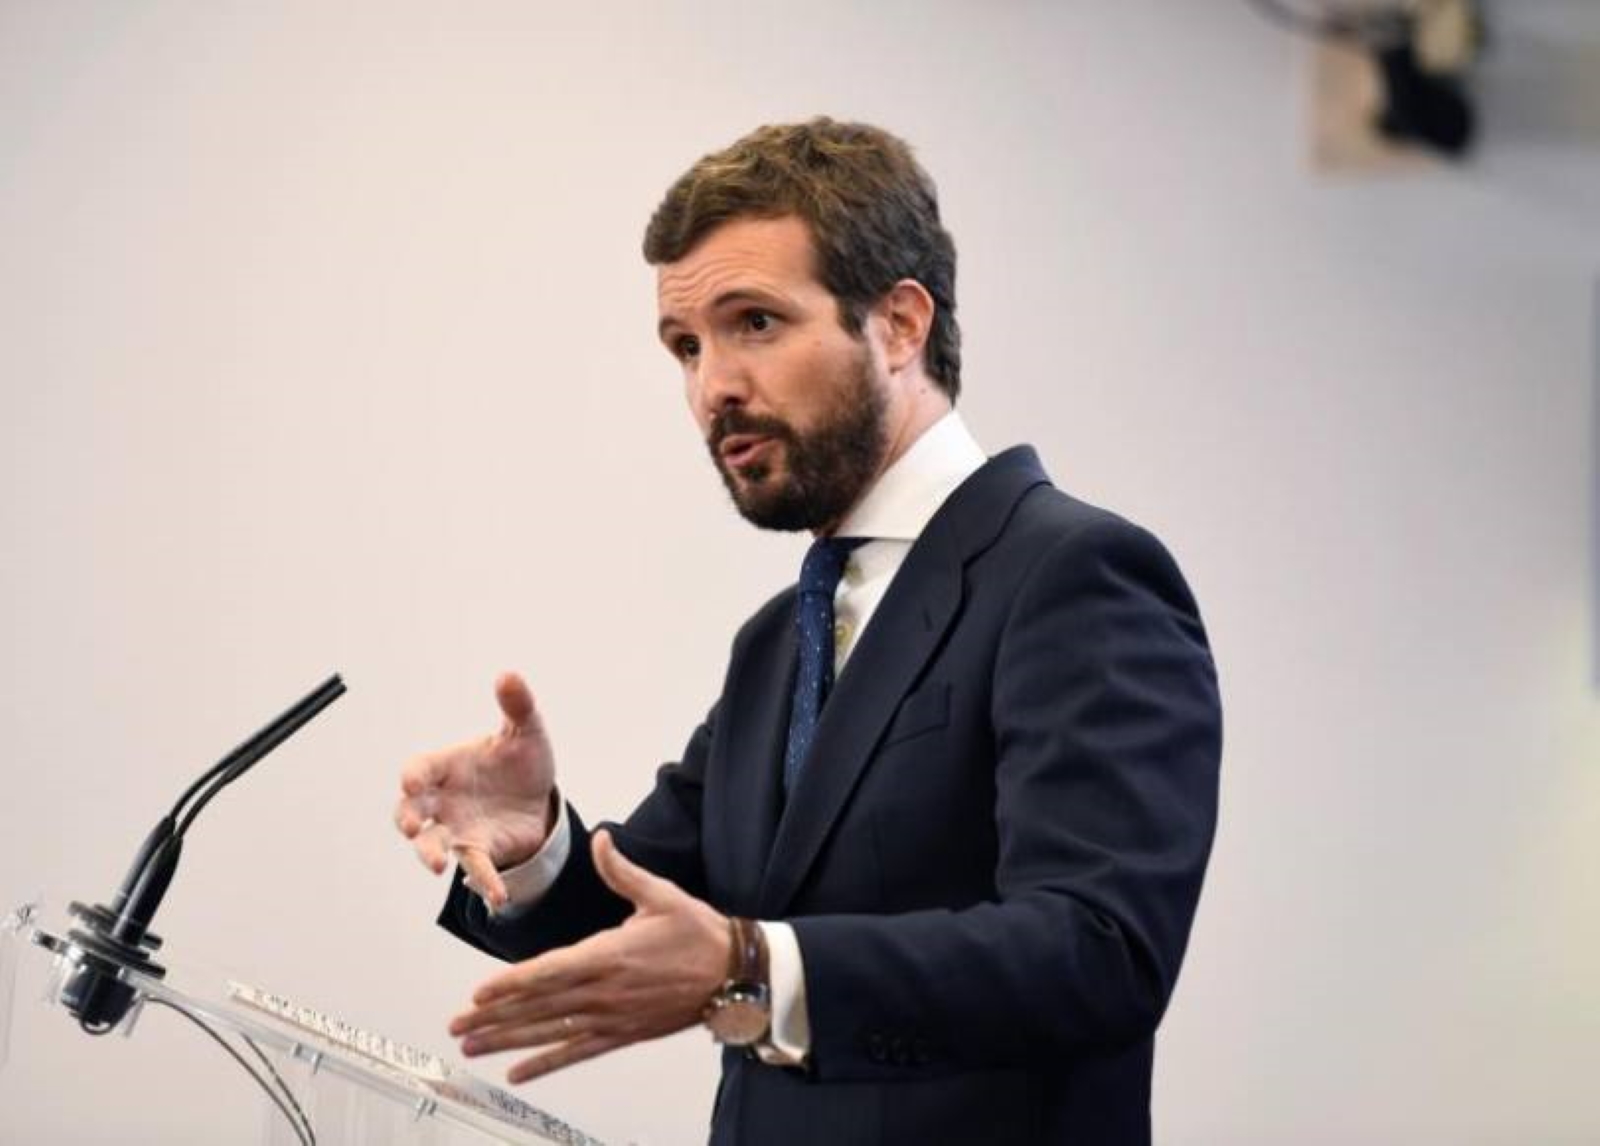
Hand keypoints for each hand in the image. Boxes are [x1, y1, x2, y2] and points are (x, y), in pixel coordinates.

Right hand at [395, 672, 555, 908]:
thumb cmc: (520, 761)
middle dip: (407, 818)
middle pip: (411, 810)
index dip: (413, 774)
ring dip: (428, 854)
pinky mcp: (479, 852)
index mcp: (447, 766)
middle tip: (412, 826)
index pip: (420, 768)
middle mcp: (443, 800)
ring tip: (436, 865)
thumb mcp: (526, 731)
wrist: (539, 799)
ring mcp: (456, 829)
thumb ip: (517, 706)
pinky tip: (497, 895)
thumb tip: (509, 675)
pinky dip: (484, 882)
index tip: (412, 779)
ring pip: (432, 844)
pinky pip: (476, 868)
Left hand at [449, 830, 729, 1083]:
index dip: (512, 984)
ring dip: (508, 1040)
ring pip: (550, 1032)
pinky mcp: (622, 1033)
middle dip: (493, 1017)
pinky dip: (546, 1063)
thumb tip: (599, 838)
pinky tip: (517, 1071)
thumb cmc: (698, 933)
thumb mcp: (661, 894)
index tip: (480, 993)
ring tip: (472, 1046)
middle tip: (457, 1025)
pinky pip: (577, 1052)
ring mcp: (612, 1017)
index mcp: (609, 954)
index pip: (550, 971)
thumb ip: (622, 870)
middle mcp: (605, 991)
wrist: (735, 973)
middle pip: (539, 1006)